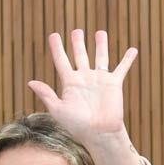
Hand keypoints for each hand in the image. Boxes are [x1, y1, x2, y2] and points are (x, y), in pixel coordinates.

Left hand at [30, 29, 135, 146]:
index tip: (54, 35)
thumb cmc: (77, 125)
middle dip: (78, 43)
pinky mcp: (114, 84)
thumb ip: (46, 94)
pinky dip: (127, 59)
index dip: (57, 48)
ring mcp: (100, 80)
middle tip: (76, 31)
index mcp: (70, 82)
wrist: (99, 133)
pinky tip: (133, 50)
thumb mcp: (58, 110)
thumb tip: (30, 82)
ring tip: (100, 32)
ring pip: (100, 57)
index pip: (61, 60)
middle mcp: (85, 78)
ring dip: (101, 45)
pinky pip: (121, 68)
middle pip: (80, 55)